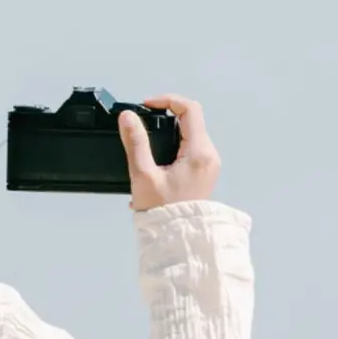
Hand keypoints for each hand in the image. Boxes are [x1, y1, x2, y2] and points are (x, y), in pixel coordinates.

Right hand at [120, 93, 220, 211]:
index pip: (189, 109)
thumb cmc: (164, 211)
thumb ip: (135, 142)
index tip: (147, 105)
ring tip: (148, 141)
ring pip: (191, 133)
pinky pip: (192, 147)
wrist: (178, 238)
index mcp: (199, 152)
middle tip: (143, 122)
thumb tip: (128, 117)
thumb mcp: (143, 174)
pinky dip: (175, 144)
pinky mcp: (204, 171)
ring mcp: (209, 164)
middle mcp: (209, 155)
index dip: (167, 100)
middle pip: (191, 119)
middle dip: (166, 115)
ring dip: (170, 130)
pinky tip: (158, 158)